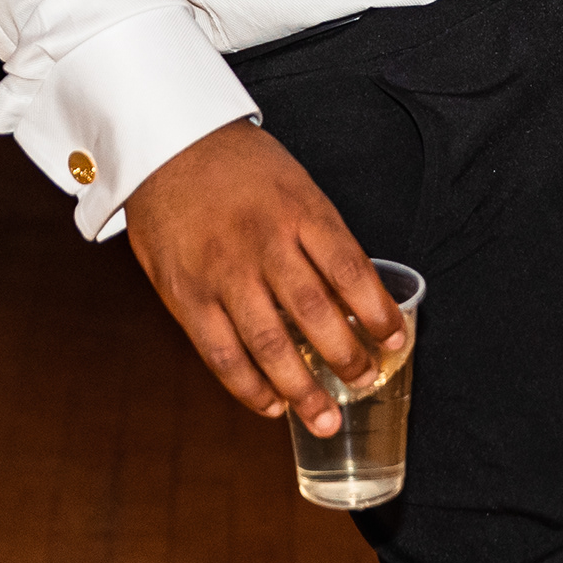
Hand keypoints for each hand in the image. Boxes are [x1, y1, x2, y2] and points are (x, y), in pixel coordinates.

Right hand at [124, 121, 408, 434]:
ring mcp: (222, 272)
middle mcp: (263, 243)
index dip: (378, 312)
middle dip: (347, 358)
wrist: (167, 144)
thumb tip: (355, 299)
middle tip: (365, 382)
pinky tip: (271, 405)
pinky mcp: (186, 296)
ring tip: (325, 418)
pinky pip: (222, 353)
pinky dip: (249, 387)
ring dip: (302, 389)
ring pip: (270, 343)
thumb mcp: (293, 184)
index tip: (396, 341)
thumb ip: (319, 237)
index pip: (350, 269)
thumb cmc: (239, 168)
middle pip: (315, 313)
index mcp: (299, 210)